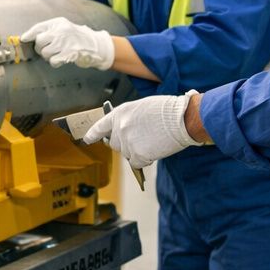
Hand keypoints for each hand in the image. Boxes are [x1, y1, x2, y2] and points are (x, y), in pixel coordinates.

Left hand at [21, 17, 115, 69]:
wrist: (95, 44)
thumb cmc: (75, 37)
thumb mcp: (62, 27)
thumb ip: (47, 30)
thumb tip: (26, 37)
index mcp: (58, 23)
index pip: (39, 27)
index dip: (29, 34)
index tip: (23, 39)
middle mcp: (62, 31)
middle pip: (39, 41)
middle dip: (40, 48)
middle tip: (47, 49)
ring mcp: (66, 42)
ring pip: (45, 52)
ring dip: (48, 56)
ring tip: (55, 54)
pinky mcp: (70, 54)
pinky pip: (53, 61)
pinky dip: (54, 62)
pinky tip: (60, 59)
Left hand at [83, 93, 200, 168]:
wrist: (181, 118)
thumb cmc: (166, 110)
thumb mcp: (141, 107)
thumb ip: (129, 119)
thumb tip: (127, 130)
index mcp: (119, 114)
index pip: (100, 127)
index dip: (93, 134)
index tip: (87, 139)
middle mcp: (119, 128)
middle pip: (114, 144)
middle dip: (125, 143)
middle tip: (142, 138)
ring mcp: (127, 143)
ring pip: (127, 154)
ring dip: (137, 151)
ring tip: (153, 140)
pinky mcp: (137, 155)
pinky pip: (137, 162)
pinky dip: (146, 159)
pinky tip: (156, 148)